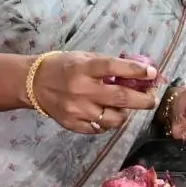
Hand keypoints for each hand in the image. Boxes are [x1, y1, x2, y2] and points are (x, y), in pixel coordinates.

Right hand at [31, 52, 159, 134]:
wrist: (33, 84)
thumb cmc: (62, 67)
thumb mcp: (83, 58)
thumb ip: (107, 65)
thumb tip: (136, 72)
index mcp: (84, 68)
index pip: (115, 68)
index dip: (137, 70)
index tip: (152, 73)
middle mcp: (82, 90)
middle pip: (121, 98)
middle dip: (142, 100)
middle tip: (151, 101)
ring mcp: (77, 110)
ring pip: (113, 119)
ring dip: (124, 115)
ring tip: (124, 109)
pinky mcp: (72, 124)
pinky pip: (99, 128)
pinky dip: (107, 123)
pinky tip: (106, 115)